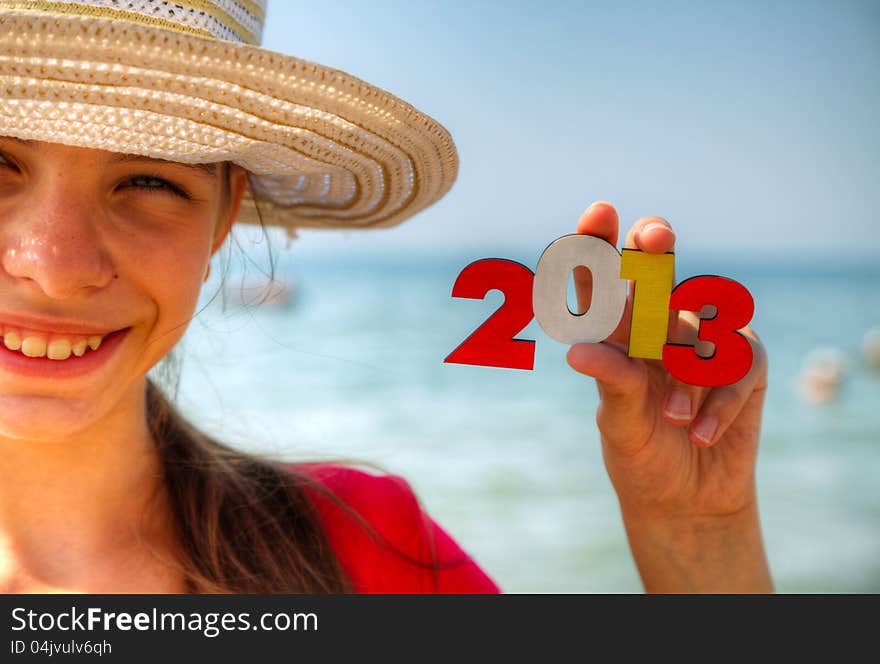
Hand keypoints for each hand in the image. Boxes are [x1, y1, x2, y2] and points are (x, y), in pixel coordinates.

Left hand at [566, 201, 772, 592]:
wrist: (684, 501)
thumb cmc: (640, 453)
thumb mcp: (618, 422)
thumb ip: (610, 382)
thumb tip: (577, 352)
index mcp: (616, 334)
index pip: (605, 280)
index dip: (600, 242)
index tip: (599, 213)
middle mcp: (656, 327)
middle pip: (657, 271)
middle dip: (654, 249)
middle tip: (654, 235)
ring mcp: (701, 341)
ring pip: (696, 323)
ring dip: (685, 371)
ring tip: (672, 417)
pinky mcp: (742, 364)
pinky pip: (737, 362)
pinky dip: (718, 400)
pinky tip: (700, 433)